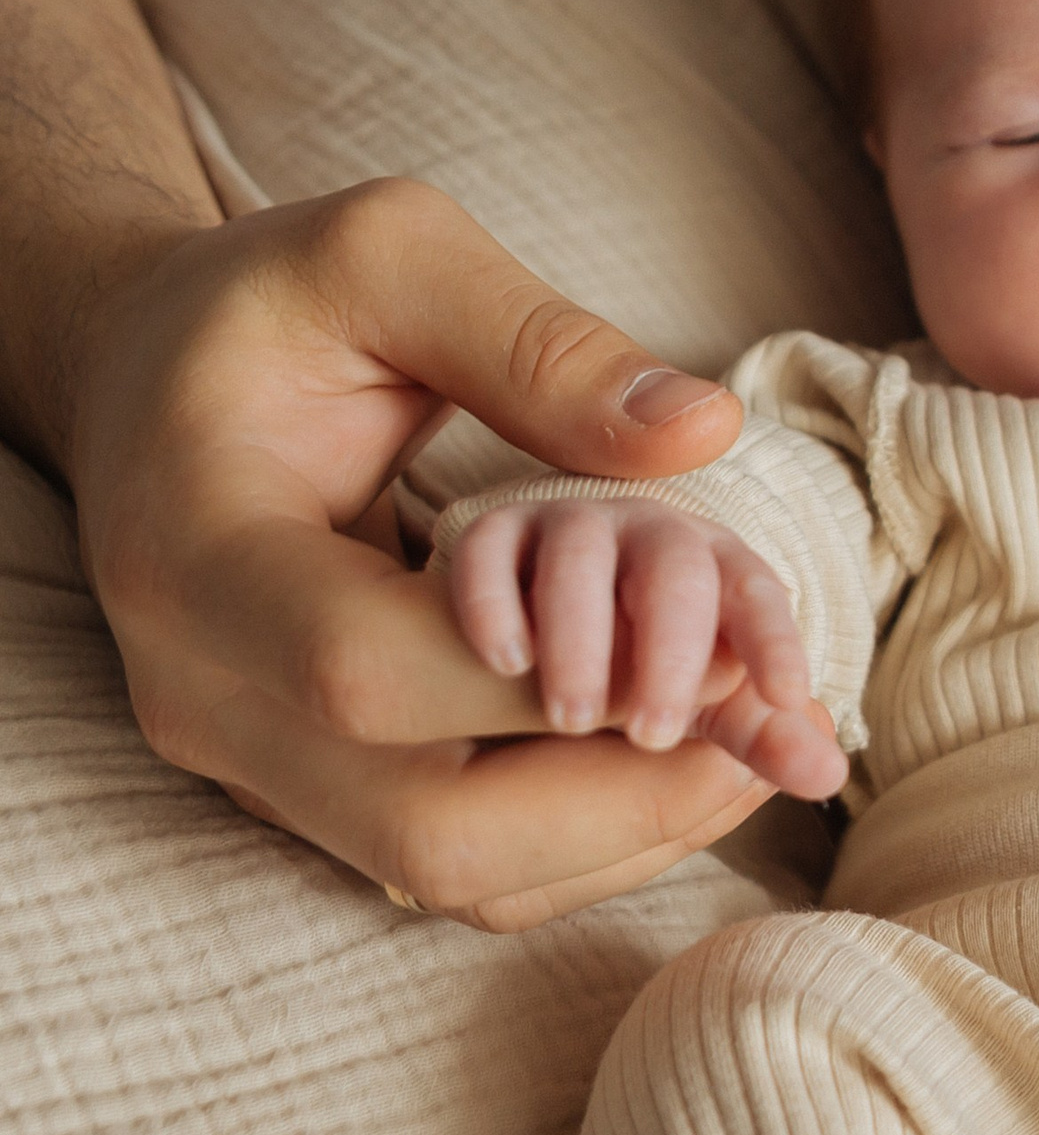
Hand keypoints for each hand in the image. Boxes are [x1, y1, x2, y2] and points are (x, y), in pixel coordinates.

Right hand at [69, 174, 783, 929]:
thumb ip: (536, 341)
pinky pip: (464, 869)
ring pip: (456, 879)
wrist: (157, 383)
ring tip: (768, 744)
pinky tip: (698, 758)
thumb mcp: (387, 255)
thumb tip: (703, 433)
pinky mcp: (316, 795)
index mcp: (199, 559)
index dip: (562, 682)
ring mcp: (258, 768)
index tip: (726, 647)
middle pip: (425, 835)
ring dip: (634, 831)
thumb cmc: (270, 306)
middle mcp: (210, 699)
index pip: (372, 671)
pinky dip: (598, 834)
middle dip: (632, 798)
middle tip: (785, 729)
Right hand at [448, 497, 848, 801]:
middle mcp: (651, 536)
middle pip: (674, 571)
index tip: (786, 698)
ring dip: (579, 636)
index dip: (773, 640)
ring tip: (573, 720)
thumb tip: (830, 774)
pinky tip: (506, 664)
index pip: (757, 594)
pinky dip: (495, 602)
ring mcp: (571, 530)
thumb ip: (761, 739)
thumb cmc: (653, 670)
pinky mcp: (496, 537)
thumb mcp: (710, 708)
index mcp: (720, 570)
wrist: (550, 623)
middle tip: (653, 737)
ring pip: (579, 557)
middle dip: (670, 652)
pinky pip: (491, 548)